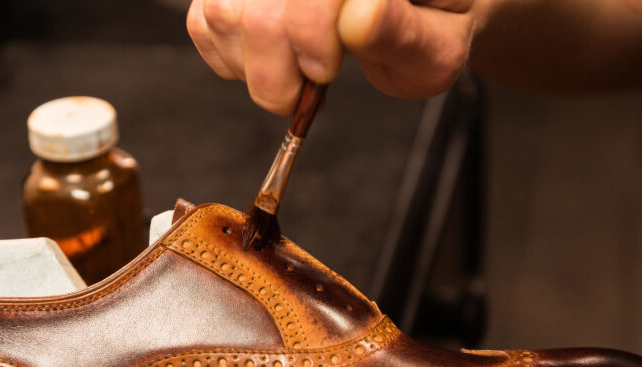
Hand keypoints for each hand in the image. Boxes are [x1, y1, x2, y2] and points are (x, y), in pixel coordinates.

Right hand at [186, 0, 480, 113]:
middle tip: (311, 83)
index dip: (311, 40)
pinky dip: (230, 58)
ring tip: (293, 71)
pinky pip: (203, 22)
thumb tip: (359, 18)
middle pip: (255, 13)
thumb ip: (404, 33)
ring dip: (255, 67)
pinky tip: (267, 60)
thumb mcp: (438, 43)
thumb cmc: (429, 23)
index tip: (328, 70)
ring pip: (222, 14)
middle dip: (278, 70)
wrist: (419, 8)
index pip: (308, 0)